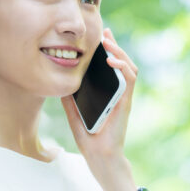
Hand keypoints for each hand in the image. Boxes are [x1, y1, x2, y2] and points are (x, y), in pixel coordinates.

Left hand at [61, 28, 137, 160]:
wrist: (99, 157)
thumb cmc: (89, 139)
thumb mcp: (74, 115)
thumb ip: (70, 100)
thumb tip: (60, 85)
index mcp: (108, 95)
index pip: (111, 68)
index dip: (107, 52)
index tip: (99, 38)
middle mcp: (118, 94)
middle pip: (121, 63)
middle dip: (114, 46)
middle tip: (105, 33)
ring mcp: (124, 98)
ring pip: (129, 68)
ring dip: (120, 52)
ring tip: (108, 41)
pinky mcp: (126, 103)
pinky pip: (129, 80)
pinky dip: (122, 67)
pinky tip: (111, 59)